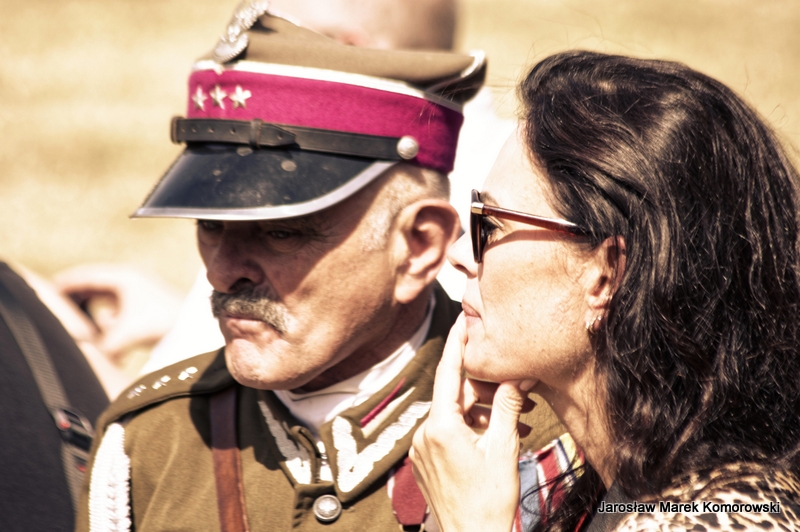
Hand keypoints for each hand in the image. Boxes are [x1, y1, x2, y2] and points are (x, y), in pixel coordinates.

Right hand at [54, 264, 182, 359]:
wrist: (197, 327)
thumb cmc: (165, 323)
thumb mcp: (126, 334)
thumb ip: (101, 346)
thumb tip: (84, 358)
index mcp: (122, 278)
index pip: (83, 276)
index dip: (62, 284)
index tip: (43, 292)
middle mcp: (128, 281)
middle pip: (91, 286)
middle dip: (74, 299)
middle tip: (54, 310)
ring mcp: (137, 292)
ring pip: (104, 299)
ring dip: (92, 311)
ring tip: (77, 323)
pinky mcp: (144, 306)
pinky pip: (116, 311)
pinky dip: (107, 320)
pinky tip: (105, 331)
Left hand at [410, 312, 535, 531]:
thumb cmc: (488, 501)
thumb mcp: (503, 448)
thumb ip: (507, 407)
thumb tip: (516, 375)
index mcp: (440, 427)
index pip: (448, 373)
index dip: (456, 344)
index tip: (462, 321)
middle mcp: (424, 434)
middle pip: (455, 396)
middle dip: (484, 389)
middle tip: (512, 383)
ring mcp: (421, 449)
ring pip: (453, 415)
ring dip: (482, 413)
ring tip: (515, 421)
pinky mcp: (425, 460)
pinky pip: (447, 432)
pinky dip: (470, 428)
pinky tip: (494, 435)